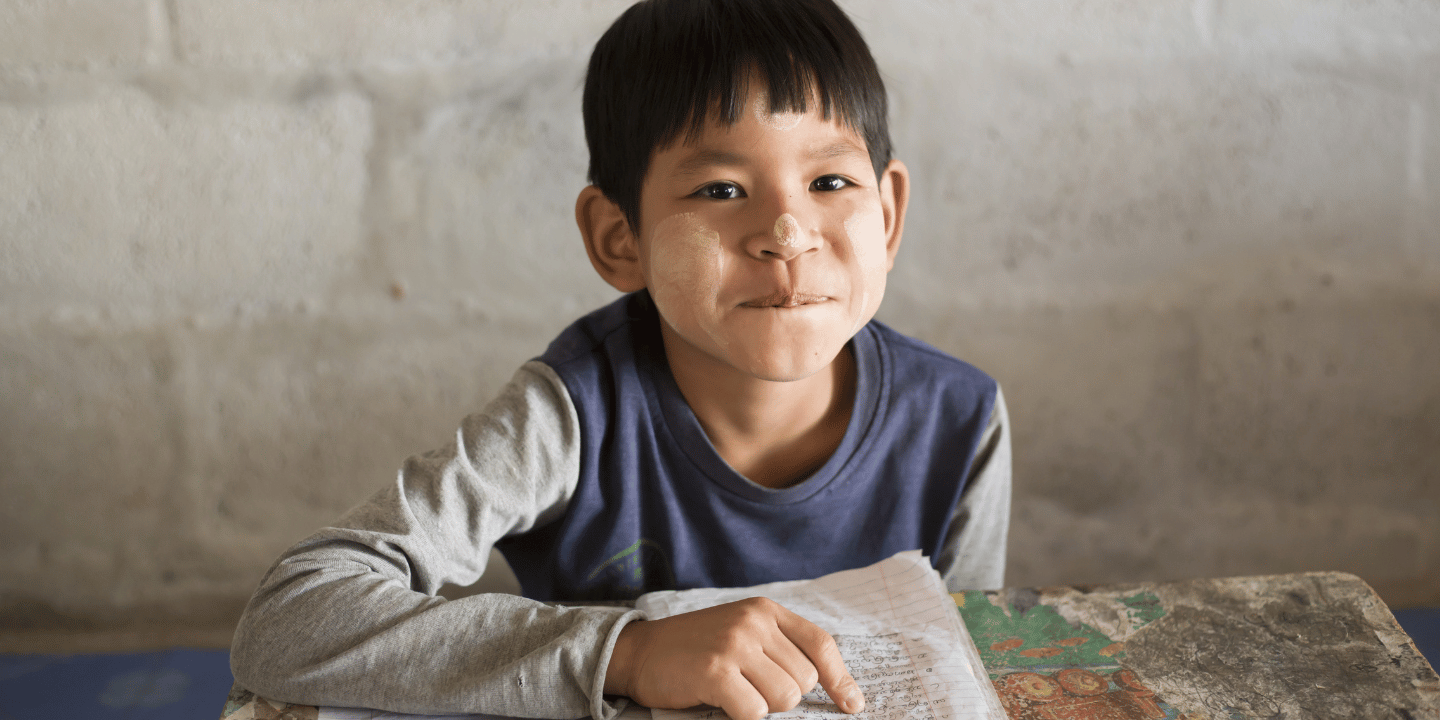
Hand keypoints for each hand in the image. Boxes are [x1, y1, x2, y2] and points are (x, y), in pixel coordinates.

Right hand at [603, 597, 863, 719]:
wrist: (639, 652)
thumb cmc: (693, 650)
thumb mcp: (740, 634)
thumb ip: (776, 649)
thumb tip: (823, 689)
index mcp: (765, 610)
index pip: (820, 644)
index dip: (840, 678)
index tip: (852, 704)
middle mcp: (754, 622)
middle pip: (803, 680)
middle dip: (782, 696)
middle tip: (748, 689)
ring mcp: (735, 644)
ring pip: (783, 698)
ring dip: (761, 708)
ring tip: (734, 694)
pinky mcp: (716, 671)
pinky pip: (754, 713)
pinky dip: (742, 717)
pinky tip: (721, 704)